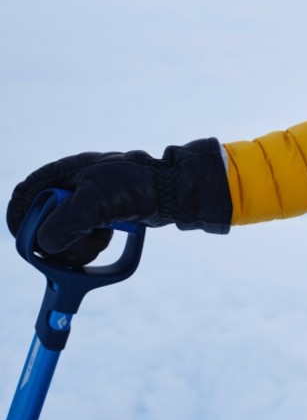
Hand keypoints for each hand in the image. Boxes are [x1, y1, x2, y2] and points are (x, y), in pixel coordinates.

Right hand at [6, 138, 231, 266]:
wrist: (172, 190)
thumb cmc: (135, 186)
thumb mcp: (94, 203)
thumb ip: (64, 224)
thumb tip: (48, 245)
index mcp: (63, 173)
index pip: (26, 196)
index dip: (22, 220)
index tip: (28, 242)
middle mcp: (70, 187)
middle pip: (42, 222)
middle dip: (57, 239)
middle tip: (75, 243)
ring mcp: (85, 203)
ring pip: (63, 235)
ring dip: (78, 244)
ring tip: (100, 236)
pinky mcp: (100, 217)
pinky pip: (83, 239)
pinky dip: (92, 244)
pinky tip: (108, 236)